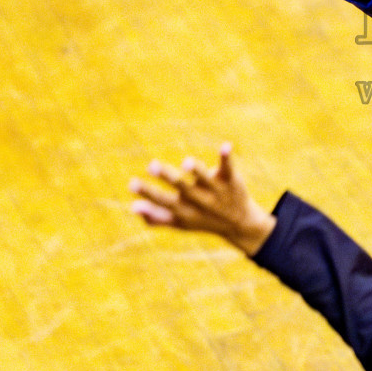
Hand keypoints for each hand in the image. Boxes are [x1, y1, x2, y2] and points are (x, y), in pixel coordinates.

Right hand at [129, 144, 274, 256]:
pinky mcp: (231, 180)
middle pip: (182, 188)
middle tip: (151, 165)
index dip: (147, 193)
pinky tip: (226, 146)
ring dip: (197, 170)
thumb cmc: (202, 220)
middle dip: (167, 177)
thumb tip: (132, 207)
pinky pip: (229, 168)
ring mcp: (216, 190)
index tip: (131, 184)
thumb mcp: (180, 222)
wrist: (240, 224)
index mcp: (185, 211)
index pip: (164, 202)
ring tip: (186, 162)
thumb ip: (156, 217)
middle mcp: (200, 201)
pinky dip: (226, 158)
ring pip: (205, 179)